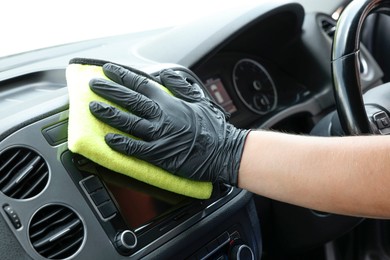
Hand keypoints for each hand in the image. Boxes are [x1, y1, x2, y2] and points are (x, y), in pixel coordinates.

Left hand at [89, 63, 248, 185]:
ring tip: (93, 107)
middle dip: (109, 90)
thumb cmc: (214, 127)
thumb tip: (165, 74)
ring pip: (127, 122)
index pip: (140, 84)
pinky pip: (134, 148)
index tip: (108, 70)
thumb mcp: (200, 99)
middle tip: (93, 85)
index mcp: (170, 101)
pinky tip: (108, 139)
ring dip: (108, 113)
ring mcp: (158, 135)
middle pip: (129, 100)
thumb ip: (180, 86)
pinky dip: (120, 143)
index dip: (122, 76)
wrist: (224, 151)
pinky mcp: (159, 154)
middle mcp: (161, 115)